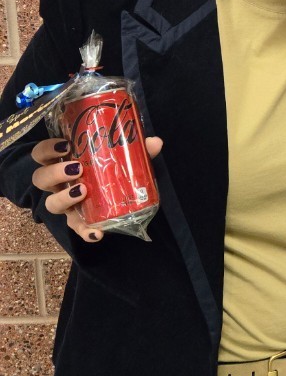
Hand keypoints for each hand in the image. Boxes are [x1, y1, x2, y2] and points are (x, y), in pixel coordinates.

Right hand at [31, 136, 162, 241]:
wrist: (111, 197)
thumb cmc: (107, 170)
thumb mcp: (119, 157)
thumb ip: (135, 149)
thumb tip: (155, 142)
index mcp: (63, 162)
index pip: (42, 154)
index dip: (47, 149)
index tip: (65, 146)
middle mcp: (58, 184)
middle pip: (40, 178)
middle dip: (55, 173)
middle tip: (76, 169)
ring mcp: (65, 204)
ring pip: (50, 203)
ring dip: (64, 198)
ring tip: (83, 191)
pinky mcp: (77, 222)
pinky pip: (77, 229)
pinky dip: (86, 232)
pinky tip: (97, 233)